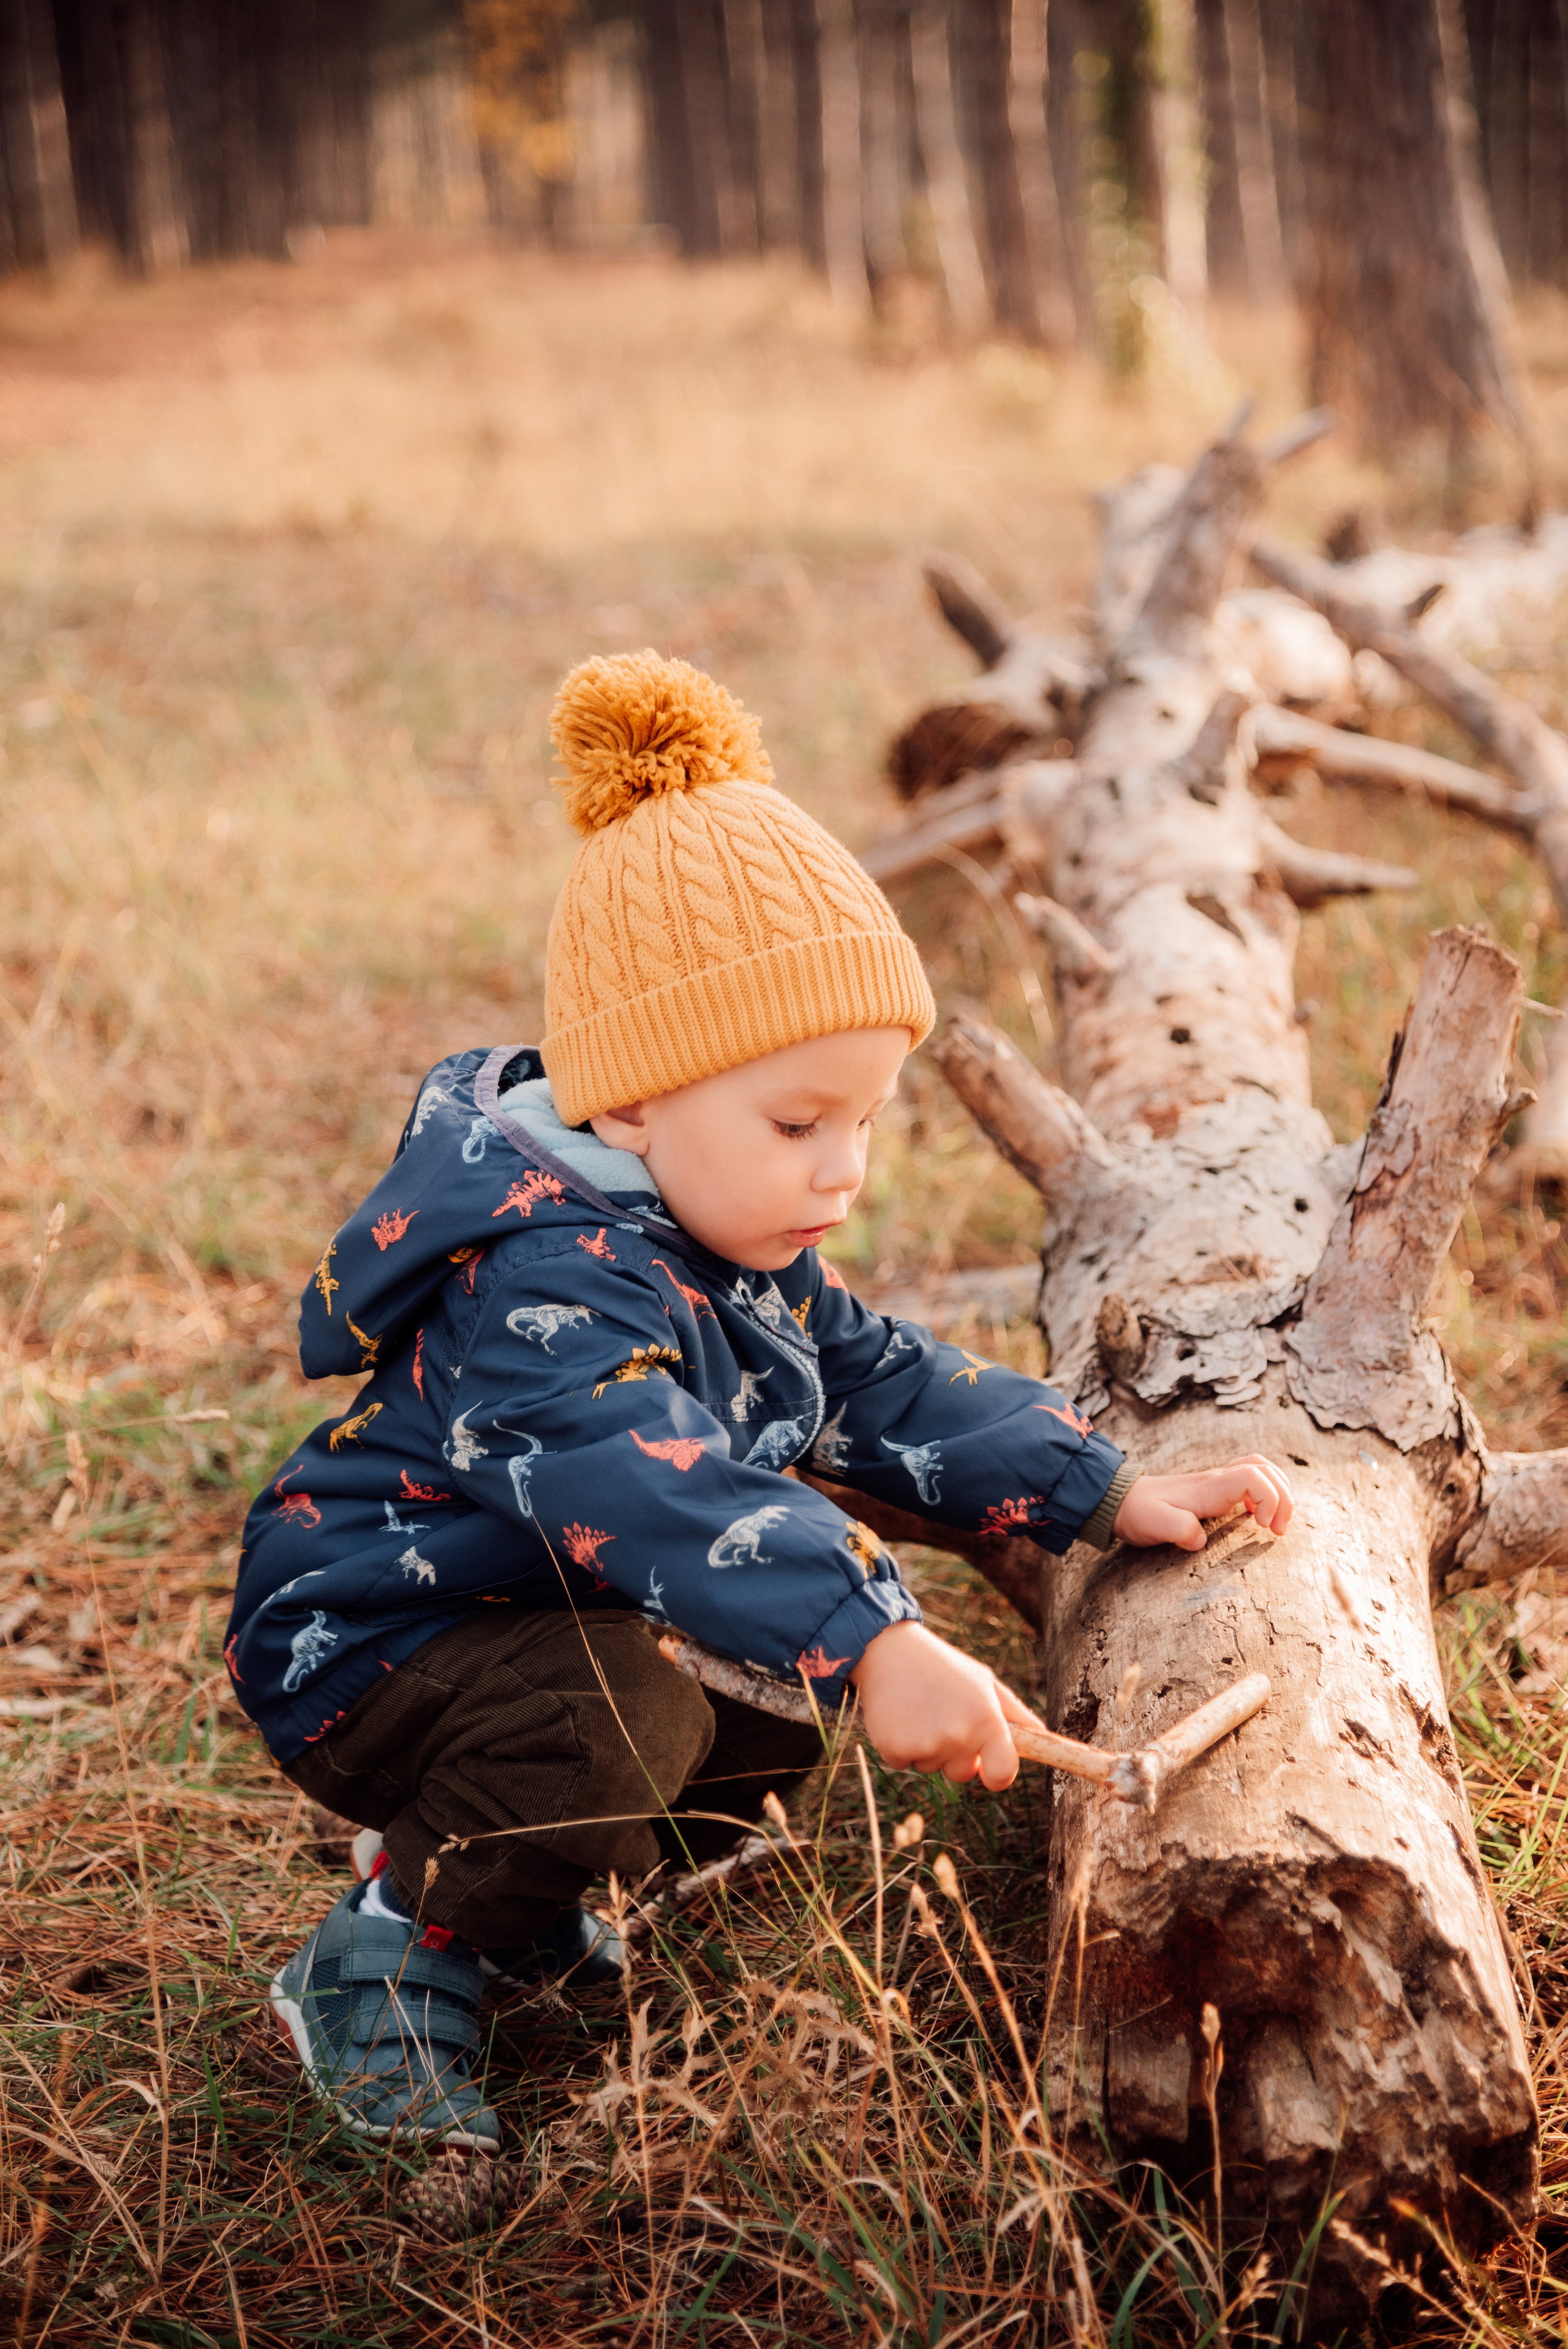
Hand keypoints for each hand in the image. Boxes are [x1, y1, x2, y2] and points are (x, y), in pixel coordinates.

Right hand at [849, 1621, 1040, 1790]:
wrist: (889, 1649)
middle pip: (961, 1772)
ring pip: (931, 1766)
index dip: (996, 1775)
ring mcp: (927, 1744)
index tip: (986, 1768)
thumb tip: (1044, 1736)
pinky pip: (904, 1763)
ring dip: (925, 1745)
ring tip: (918, 1708)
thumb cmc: (943, 1666)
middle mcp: (960, 1736)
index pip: (1003, 1772)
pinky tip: (898, 1715)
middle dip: (953, 1752)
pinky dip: (899, 1745)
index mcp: (987, 1720)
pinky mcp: (895, 1749)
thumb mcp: (984, 1681)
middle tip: (940, 1713)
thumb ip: (1015, 1713)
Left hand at [1112, 1454, 1293, 1551]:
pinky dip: (1264, 1494)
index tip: (1261, 1526)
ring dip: (1278, 1493)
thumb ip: (1178, 1529)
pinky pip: (1250, 1480)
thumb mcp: (1153, 1524)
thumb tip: (1200, 1539)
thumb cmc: (1138, 1513)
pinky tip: (1257, 1517)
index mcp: (1209, 1487)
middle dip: (1283, 1498)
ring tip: (1275, 1524)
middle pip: (1266, 1470)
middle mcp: (1217, 1480)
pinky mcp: (1214, 1491)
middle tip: (1277, 1531)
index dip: (1268, 1498)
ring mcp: (1217, 1482)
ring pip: (1262, 1470)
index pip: (1254, 1476)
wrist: (1120, 1501)